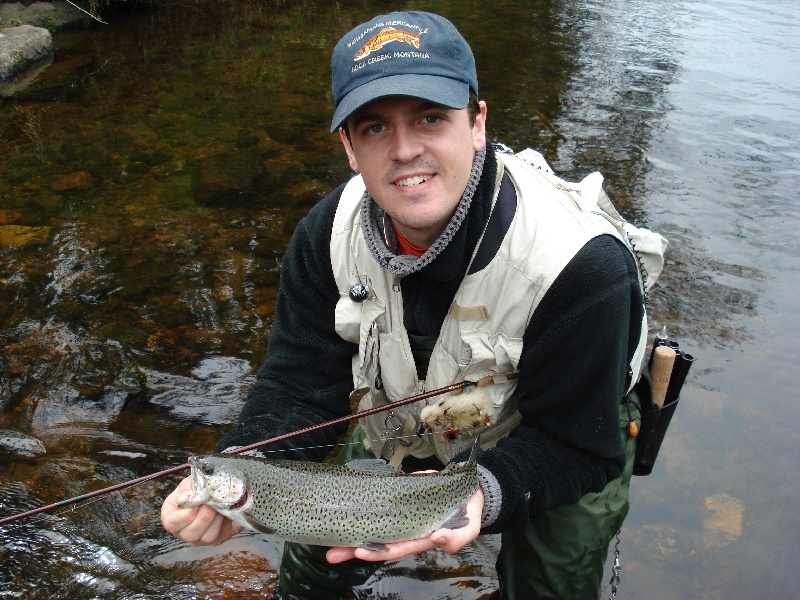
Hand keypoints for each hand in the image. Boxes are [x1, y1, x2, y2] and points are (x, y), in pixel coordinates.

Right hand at [160, 475, 242, 545]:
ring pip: (207, 536)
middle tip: (213, 500)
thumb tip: (182, 500)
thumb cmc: (198, 489)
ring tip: (220, 504)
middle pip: (190, 533)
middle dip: (205, 514)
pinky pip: (219, 535)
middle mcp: (182, 532)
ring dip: (216, 517)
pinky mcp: (214, 540)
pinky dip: (224, 521)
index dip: (187, 512)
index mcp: (170, 518)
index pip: (172, 523)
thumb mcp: (191, 483)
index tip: (198, 499)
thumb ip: (186, 489)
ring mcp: (198, 539)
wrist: (216, 494)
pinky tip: (224, 510)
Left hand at [325, 487, 483, 563]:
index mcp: (419, 539)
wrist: (469, 491)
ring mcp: (399, 515)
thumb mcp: (470, 528)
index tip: (359, 551)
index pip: (395, 547)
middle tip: (329, 552)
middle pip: (376, 541)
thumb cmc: (468, 513)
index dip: (377, 551)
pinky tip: (343, 508)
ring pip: (372, 525)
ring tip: (327, 537)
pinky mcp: (397, 497)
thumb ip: (457, 538)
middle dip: (353, 548)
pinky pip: (377, 506)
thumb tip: (440, 539)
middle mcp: (405, 530)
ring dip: (351, 531)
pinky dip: (362, 508)